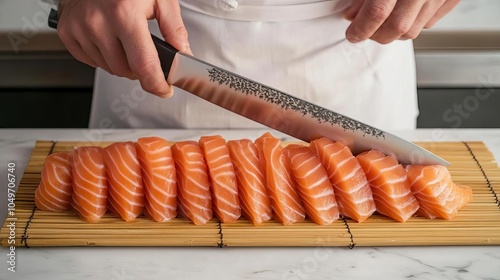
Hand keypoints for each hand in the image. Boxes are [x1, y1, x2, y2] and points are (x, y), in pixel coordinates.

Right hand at [57, 0, 191, 97]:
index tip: (163, 89)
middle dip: (140, 68)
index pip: (143, 64)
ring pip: (109, 68)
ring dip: (122, 63)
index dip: (156, 83)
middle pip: (126, 70)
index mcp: (124, 13)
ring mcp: (79, 28)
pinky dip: (103, 57)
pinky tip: (109, 39)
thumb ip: (174, 29)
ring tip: (125, 39)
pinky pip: (90, 61)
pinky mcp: (67, 32)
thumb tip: (183, 55)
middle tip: (145, 52)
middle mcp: (98, 22)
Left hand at [343, 0, 459, 43]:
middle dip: (377, 35)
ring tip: (383, 23)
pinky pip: (429, 21)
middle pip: (397, 27)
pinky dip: (414, 22)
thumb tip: (353, 13)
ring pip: (414, 29)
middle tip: (365, 31)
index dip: (361, 28)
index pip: (377, 12)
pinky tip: (404, 13)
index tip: (353, 34)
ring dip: (394, 32)